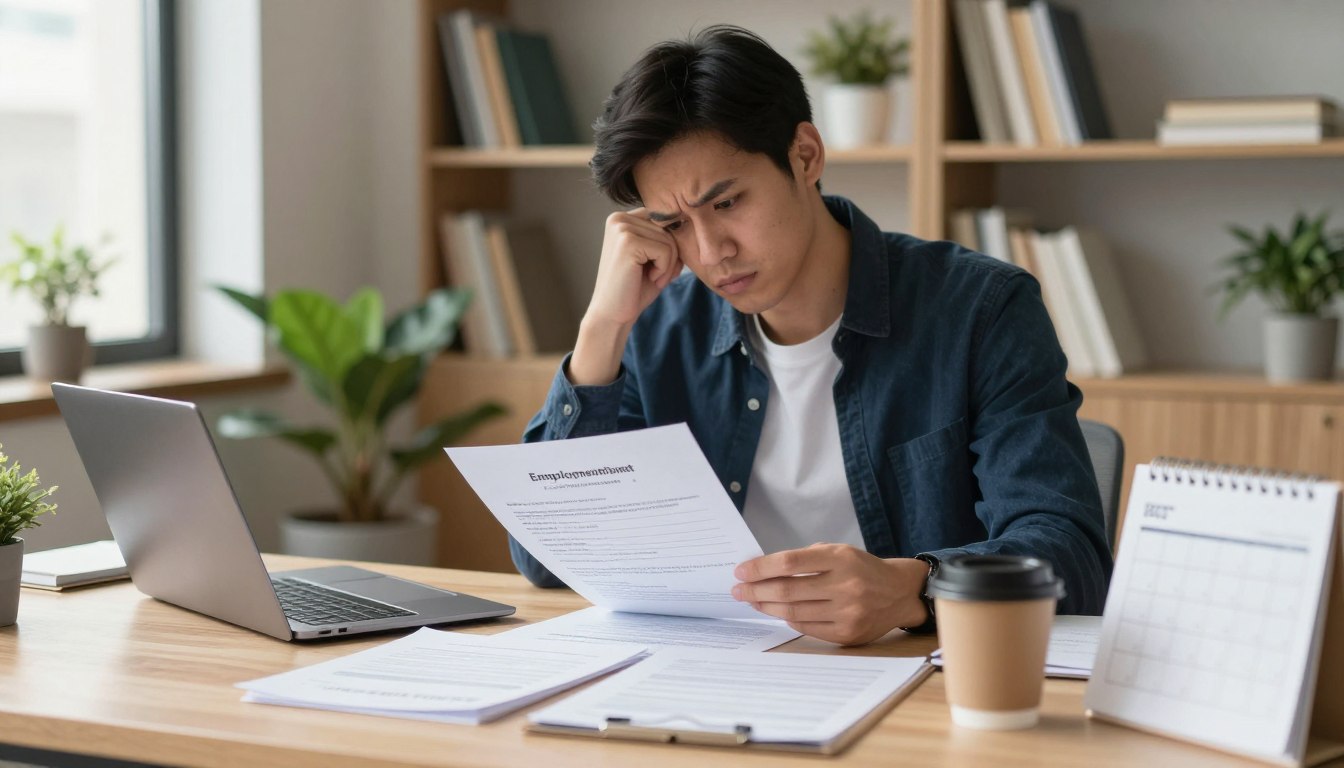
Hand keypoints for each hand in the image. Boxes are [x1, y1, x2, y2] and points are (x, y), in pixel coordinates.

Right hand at [569, 209, 681, 384]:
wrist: (613, 315)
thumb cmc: (635, 289)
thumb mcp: (656, 260)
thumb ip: (669, 240)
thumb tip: (690, 226)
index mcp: (623, 220)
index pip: (664, 221)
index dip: (669, 246)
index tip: (655, 267)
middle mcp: (619, 219)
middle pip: (668, 229)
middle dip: (670, 258)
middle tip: (654, 277)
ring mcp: (621, 228)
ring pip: (669, 240)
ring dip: (668, 265)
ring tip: (651, 278)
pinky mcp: (627, 241)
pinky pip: (665, 250)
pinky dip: (664, 270)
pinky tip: (649, 279)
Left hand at [732, 544, 930, 645]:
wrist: (899, 593)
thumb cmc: (862, 569)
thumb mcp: (839, 552)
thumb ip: (806, 559)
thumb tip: (764, 570)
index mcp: (840, 558)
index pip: (790, 562)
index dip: (761, 567)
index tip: (741, 571)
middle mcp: (845, 585)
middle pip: (787, 589)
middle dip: (756, 590)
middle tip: (738, 590)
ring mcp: (847, 612)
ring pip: (794, 612)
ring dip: (767, 606)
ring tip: (752, 601)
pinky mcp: (848, 633)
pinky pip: (807, 628)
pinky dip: (788, 620)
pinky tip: (778, 612)